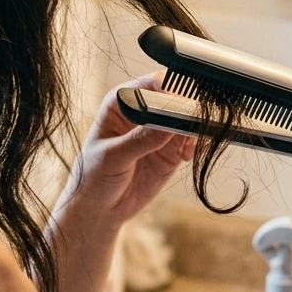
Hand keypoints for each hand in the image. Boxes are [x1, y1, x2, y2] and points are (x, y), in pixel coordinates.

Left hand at [55, 74, 194, 228]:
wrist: (100, 207)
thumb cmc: (95, 175)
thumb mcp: (112, 157)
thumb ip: (139, 140)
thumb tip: (168, 125)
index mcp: (122, 102)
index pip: (151, 84)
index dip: (168, 91)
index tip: (178, 107)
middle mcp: (144, 111)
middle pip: (175, 98)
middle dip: (187, 110)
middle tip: (191, 128)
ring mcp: (160, 130)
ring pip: (187, 118)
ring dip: (195, 128)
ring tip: (188, 148)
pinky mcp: (172, 149)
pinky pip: (192, 139)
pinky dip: (197, 144)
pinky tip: (188, 157)